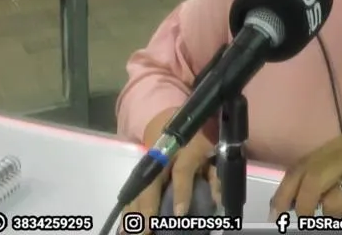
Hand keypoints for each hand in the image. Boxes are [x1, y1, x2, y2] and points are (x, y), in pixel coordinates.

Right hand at [120, 109, 221, 233]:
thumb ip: (215, 176)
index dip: (181, 193)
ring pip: (138, 187)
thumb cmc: (197, 137)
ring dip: (133, 211)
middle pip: (151, 183)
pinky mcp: (140, 169)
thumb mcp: (212, 152)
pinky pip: (132, 189)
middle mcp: (162, 156)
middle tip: (146, 230)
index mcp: (185, 151)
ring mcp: (148, 162)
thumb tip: (217, 200)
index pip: (182, 172)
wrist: (171, 118)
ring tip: (129, 232)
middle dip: (147, 208)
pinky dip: (127, 207)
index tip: (179, 213)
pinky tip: (123, 224)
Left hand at [271, 136, 341, 221]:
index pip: (301, 166)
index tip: (276, 213)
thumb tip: (287, 202)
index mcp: (338, 144)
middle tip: (303, 220)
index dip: (284, 191)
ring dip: (328, 217)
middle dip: (302, 206)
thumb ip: (320, 175)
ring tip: (336, 218)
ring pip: (332, 200)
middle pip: (312, 180)